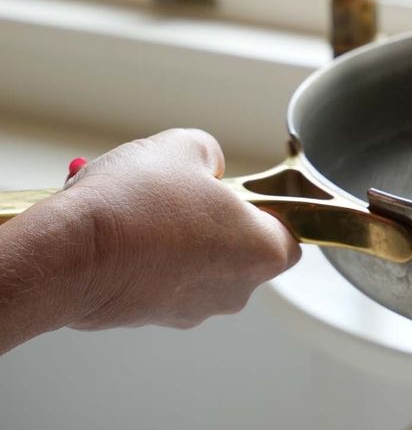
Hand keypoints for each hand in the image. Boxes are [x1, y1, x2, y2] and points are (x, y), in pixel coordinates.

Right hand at [61, 129, 298, 329]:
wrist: (68, 253)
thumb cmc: (134, 203)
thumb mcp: (185, 146)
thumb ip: (211, 155)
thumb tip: (208, 169)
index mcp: (263, 251)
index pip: (290, 232)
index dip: (266, 208)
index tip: (241, 191)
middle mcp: (236, 290)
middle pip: (241, 250)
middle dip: (215, 221)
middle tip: (184, 194)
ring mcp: (193, 310)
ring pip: (198, 266)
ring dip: (179, 239)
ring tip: (143, 209)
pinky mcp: (152, 318)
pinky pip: (163, 282)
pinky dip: (149, 259)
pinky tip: (123, 233)